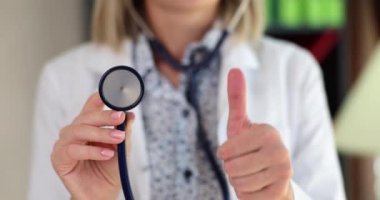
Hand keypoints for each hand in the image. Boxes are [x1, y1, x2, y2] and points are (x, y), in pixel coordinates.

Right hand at [51, 93, 134, 199]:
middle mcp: (75, 131)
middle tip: (121, 117)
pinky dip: (92, 151)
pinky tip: (107, 154)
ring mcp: (65, 143)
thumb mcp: (122, 147)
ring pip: (79, 130)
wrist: (103, 193)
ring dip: (101, 133)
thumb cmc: (110, 169)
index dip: (99, 98)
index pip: (91, 106)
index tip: (111, 94)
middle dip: (105, 116)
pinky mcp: (59, 158)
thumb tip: (130, 115)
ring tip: (118, 139)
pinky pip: (73, 150)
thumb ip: (124, 131)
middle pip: (86, 116)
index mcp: (89, 125)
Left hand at [217, 69, 292, 199]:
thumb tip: (235, 69)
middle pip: (231, 168)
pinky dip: (248, 194)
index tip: (235, 151)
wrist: (271, 177)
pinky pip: (248, 196)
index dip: (225, 154)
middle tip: (244, 164)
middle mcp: (280, 149)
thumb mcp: (240, 124)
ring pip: (238, 183)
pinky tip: (258, 187)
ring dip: (239, 182)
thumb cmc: (250, 149)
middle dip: (231, 169)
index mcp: (267, 132)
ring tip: (251, 174)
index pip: (226, 150)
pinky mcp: (281, 191)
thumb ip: (237, 98)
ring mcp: (283, 172)